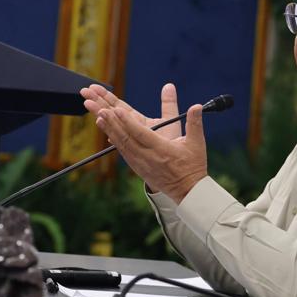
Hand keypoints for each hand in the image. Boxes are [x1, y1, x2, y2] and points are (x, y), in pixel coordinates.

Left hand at [81, 83, 207, 201]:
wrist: (187, 190)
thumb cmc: (193, 166)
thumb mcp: (197, 144)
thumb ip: (194, 123)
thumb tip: (197, 106)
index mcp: (161, 150)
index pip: (141, 134)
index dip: (128, 122)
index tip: (118, 110)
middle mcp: (147, 157)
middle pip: (126, 138)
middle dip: (113, 122)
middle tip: (101, 109)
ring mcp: (140, 163)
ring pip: (121, 144)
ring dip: (109, 129)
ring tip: (98, 116)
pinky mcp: (136, 167)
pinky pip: (122, 151)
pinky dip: (113, 139)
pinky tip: (106, 131)